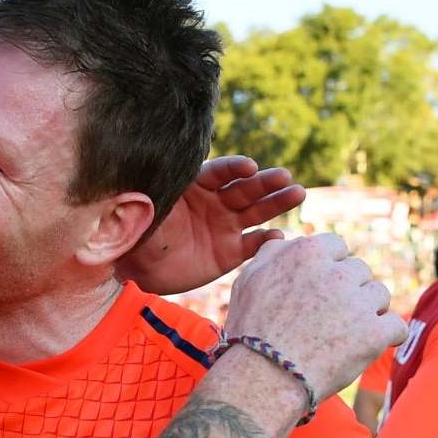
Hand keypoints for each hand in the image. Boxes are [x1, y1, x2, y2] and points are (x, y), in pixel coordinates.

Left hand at [121, 156, 304, 294]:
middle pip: (244, 188)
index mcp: (195, 185)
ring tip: (297, 194)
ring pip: (256, 211)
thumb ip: (161, 196)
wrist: (141, 270)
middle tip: (284, 177)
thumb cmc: (141, 233)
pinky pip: (252, 244)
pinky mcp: (230, 252)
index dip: (234, 168)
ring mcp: (225, 226)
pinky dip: (266, 241)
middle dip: (265, 182)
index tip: (248, 166)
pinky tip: (279, 237)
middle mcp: (215, 201)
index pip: (219, 172)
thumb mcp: (148, 211)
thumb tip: (160, 182)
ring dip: (277, 202)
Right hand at [221, 233, 403, 401]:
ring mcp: (359, 302)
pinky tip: (372, 344)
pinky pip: (396, 326)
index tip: (321, 291)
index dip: (330, 270)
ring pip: (380, 296)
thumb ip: (272, 253)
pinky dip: (388, 336)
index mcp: (308, 252)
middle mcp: (337, 272)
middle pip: (360, 271)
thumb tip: (286, 237)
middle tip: (331, 318)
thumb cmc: (251, 331)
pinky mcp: (375, 333)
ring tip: (346, 334)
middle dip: (350, 291)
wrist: (264, 377)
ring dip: (368, 312)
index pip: (337, 247)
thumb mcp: (249, 280)